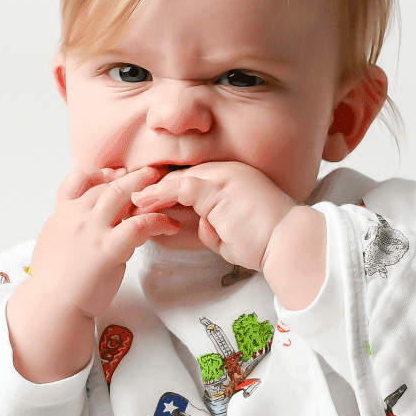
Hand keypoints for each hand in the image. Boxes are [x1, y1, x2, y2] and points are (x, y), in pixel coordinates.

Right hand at [7, 167, 178, 381]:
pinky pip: (139, 225)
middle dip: (132, 176)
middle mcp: (77, 216)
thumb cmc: (53, 282)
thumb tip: (88, 230)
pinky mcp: (108, 249)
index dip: (99, 174)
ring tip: (166, 186)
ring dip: (146, 188)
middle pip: (107, 185)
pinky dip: (157, 221)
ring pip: (122, 196)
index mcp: (62, 213)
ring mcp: (93, 230)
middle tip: (152, 172)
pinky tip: (169, 225)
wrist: (50, 304)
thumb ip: (71, 230)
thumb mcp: (54, 245)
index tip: (115, 175)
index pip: (78, 179)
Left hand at [130, 161, 294, 269]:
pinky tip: (141, 202)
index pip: (189, 183)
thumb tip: (201, 227)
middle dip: (151, 190)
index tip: (141, 204)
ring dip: (149, 192)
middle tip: (125, 202)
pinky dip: (158, 195)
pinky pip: (180, 187)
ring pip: (176, 180)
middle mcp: (227, 172)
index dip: (163, 193)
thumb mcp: (232, 235)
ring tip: (126, 203)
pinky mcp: (219, 187)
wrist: (289, 244)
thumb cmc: (266, 244)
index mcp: (231, 180)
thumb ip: (214, 227)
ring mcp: (224, 176)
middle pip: (179, 177)